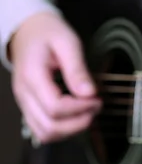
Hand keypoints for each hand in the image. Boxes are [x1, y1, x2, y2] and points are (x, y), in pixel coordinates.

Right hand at [9, 11, 101, 143]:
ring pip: (45, 133)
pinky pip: (42, 129)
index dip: (81, 108)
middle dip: (79, 122)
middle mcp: (24, 93)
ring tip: (88, 112)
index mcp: (32, 76)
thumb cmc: (48, 33)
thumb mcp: (68, 43)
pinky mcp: (29, 106)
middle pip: (49, 126)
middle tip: (96, 106)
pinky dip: (62, 129)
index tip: (97, 98)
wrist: (28, 30)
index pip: (55, 107)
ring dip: (71, 129)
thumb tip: (89, 93)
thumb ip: (78, 69)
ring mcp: (24, 102)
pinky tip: (77, 115)